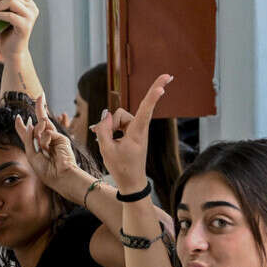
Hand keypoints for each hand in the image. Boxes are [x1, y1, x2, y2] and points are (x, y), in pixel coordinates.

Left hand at [14, 96, 81, 194]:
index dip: (22, 125)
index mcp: (37, 147)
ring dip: (37, 132)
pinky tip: (47, 147)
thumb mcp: (31, 153)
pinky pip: (47, 132)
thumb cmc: (45, 170)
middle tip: (41, 95)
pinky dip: (44, 139)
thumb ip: (28, 138)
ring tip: (42, 147)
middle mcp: (46, 141)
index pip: (29, 133)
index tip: (18, 117)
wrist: (59, 176)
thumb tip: (30, 122)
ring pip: (42, 125)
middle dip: (40, 107)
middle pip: (41, 121)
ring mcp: (54, 138)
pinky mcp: (61, 138)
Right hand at [92, 74, 172, 193]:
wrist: (131, 182)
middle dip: (110, 123)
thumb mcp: (106, 150)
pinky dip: (110, 130)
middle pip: (120, 115)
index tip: (164, 84)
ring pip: (118, 119)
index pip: (145, 110)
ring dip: (109, 128)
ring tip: (105, 143)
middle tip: (103, 135)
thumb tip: (105, 114)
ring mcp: (136, 130)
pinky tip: (102, 136)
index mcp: (136, 133)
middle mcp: (139, 129)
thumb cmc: (121, 168)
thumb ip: (103, 130)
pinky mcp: (133, 133)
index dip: (153, 95)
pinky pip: (118, 124)